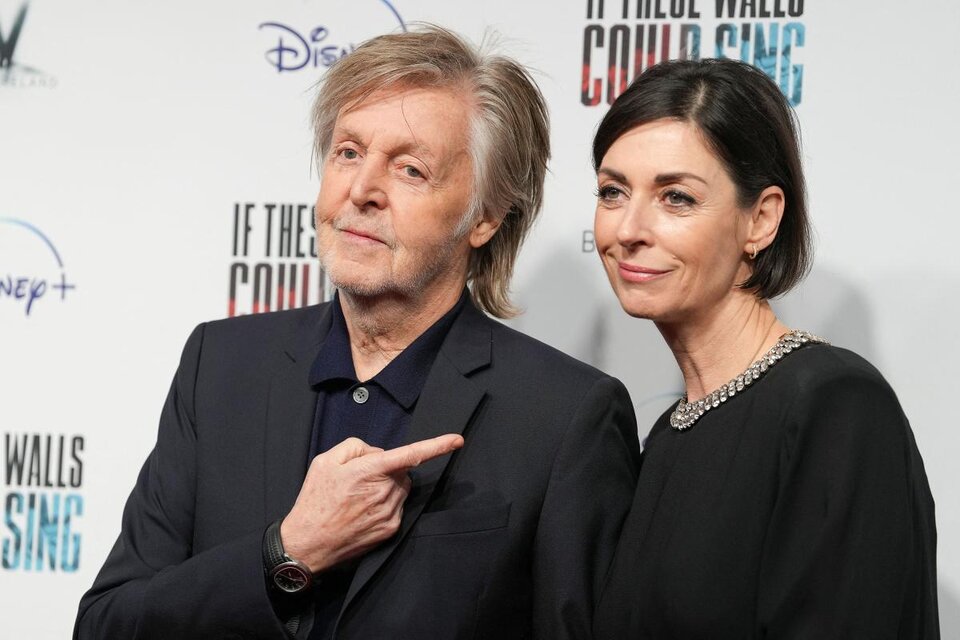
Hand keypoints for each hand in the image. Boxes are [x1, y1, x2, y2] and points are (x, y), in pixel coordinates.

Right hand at [280, 433, 463, 572]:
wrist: (308, 544)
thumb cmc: (315, 501)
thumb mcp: (325, 461)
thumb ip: (356, 447)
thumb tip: (378, 453)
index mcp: (370, 472)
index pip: (411, 454)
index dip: (437, 446)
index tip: (457, 440)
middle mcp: (385, 492)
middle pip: (403, 470)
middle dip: (388, 468)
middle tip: (361, 477)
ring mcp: (390, 513)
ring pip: (401, 488)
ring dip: (388, 485)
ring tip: (359, 496)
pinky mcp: (390, 529)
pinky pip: (398, 506)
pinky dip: (386, 502)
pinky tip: (363, 510)